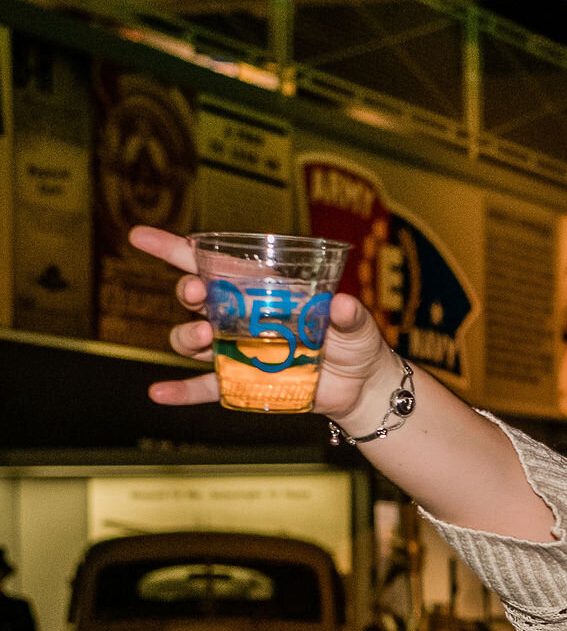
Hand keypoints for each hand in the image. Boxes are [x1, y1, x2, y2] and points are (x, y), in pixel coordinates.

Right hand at [130, 226, 397, 424]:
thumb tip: (341, 305)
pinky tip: (158, 393)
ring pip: (192, 340)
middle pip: (196, 298)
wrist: (361, 388)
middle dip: (187, 290)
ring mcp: (236, 350)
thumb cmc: (356, 344)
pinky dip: (180, 391)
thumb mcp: (358, 325)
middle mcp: (240, 317)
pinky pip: (203, 387)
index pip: (212, 264)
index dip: (174, 249)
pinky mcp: (241, 382)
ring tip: (206, 334)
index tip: (140, 237)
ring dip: (188, 335)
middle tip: (197, 292)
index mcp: (261, 291)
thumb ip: (350, 315)